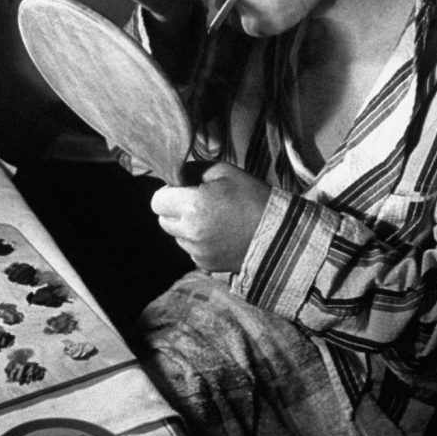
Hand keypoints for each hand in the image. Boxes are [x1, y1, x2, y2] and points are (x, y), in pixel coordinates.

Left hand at [150, 162, 271, 271]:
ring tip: (213, 219)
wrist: (279, 232)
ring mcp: (197, 251)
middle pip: (163, 220)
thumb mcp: (223, 171)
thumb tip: (173, 177)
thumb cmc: (252, 196)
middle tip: (198, 203)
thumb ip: (192, 171)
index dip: (168, 193)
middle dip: (175, 211)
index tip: (183, 190)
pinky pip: (191, 250)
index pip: (157, 201)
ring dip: (186, 228)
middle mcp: (191, 232)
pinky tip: (219, 234)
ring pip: (177, 236)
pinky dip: (198, 242)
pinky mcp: (206, 264)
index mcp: (193, 205)